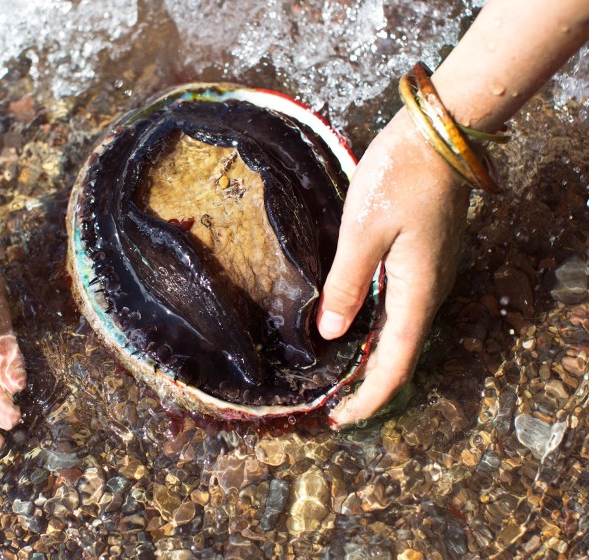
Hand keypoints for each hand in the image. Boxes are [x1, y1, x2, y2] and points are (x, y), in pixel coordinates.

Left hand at [317, 110, 469, 426]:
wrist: (440, 133)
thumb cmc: (399, 177)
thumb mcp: (363, 231)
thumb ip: (347, 283)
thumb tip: (330, 332)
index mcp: (416, 291)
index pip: (395, 363)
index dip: (368, 397)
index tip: (338, 418)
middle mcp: (429, 292)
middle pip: (400, 355)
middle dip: (367, 386)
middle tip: (331, 404)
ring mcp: (430, 276)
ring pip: (401, 334)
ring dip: (372, 360)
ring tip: (339, 377)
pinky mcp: (425, 260)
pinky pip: (401, 310)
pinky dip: (378, 332)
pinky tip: (355, 330)